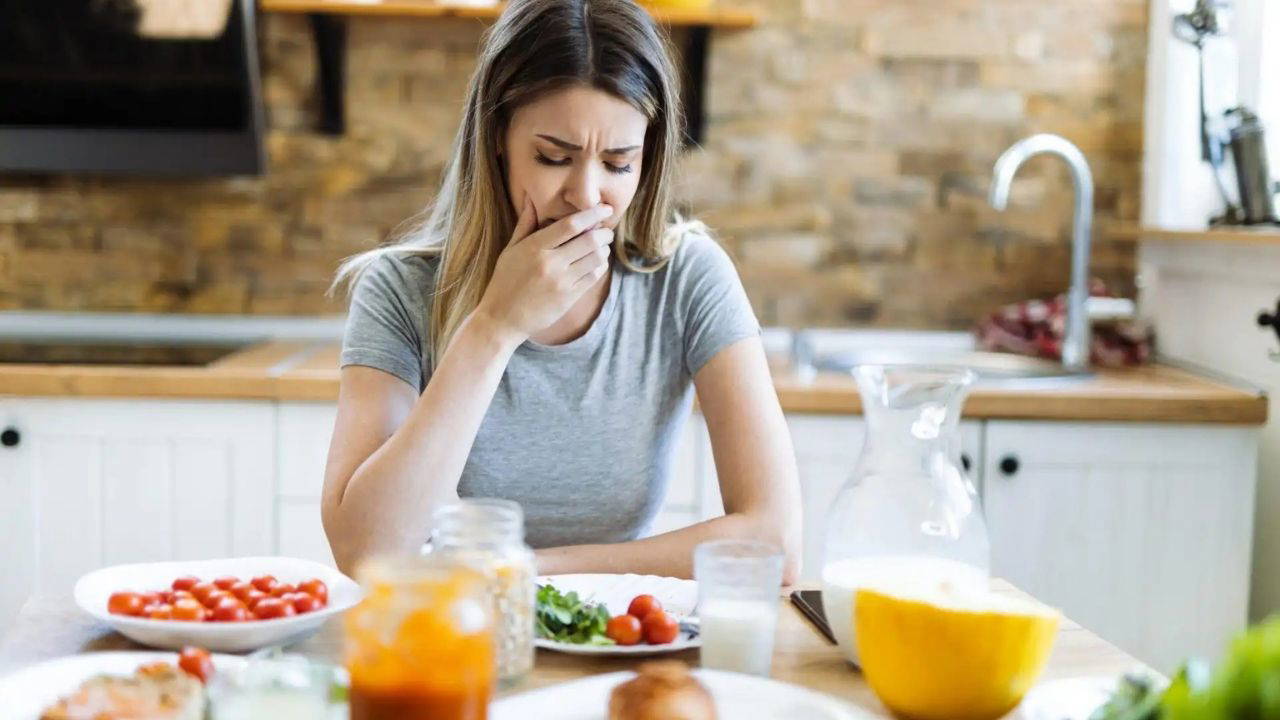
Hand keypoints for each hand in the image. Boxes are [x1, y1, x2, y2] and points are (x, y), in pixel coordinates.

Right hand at [474, 198, 613, 343]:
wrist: (502, 319)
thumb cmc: (504, 281)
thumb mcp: (510, 250)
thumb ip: (525, 224)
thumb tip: (531, 198)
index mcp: (534, 247)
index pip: (570, 225)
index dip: (592, 214)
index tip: (605, 208)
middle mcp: (550, 263)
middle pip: (589, 240)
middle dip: (604, 232)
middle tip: (606, 230)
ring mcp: (561, 282)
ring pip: (596, 259)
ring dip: (604, 249)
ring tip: (602, 246)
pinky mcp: (568, 298)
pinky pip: (593, 277)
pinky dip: (600, 266)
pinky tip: (596, 263)